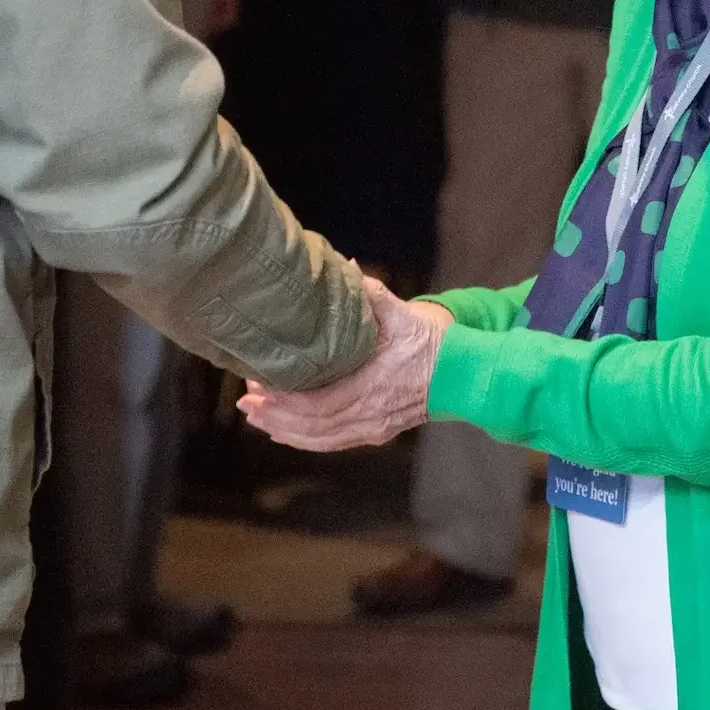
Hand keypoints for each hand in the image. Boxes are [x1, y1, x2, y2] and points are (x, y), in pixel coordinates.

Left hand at [238, 279, 451, 450]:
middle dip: (276, 416)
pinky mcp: (374, 433)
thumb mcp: (403, 313)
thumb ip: (371, 294)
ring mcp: (372, 428)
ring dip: (284, 430)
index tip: (259, 386)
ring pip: (319, 438)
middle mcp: (370, 414)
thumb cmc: (432, 341)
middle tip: (246, 401)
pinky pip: (332, 443)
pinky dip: (304, 439)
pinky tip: (283, 432)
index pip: (319, 403)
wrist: (463, 374)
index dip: (286, 400)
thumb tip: (346, 267)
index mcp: (373, 385)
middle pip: (313, 425)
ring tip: (255, 417)